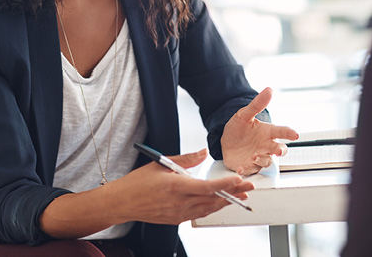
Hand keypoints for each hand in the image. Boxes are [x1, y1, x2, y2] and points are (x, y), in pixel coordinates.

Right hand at [109, 148, 254, 224]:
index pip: (207, 186)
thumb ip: (186, 159)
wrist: (122, 202)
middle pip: (212, 199)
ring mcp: (177, 214)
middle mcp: (178, 203)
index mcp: (175, 187)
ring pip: (208, 209)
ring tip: (241, 196)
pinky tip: (220, 203)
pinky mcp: (175, 220)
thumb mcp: (161, 163)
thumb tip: (203, 152)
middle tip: (249, 187)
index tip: (239, 179)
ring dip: (226, 202)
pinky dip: (211, 208)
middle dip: (233, 193)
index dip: (225, 184)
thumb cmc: (139, 182)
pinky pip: (199, 214)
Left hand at [221, 87, 298, 175]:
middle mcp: (266, 145)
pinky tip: (241, 167)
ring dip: (262, 159)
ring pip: (267, 161)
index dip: (289, 133)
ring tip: (253, 156)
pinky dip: (247, 170)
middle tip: (278, 150)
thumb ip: (257, 104)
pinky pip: (251, 170)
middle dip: (280, 150)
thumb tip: (269, 90)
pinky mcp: (249, 167)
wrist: (225, 141)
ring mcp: (259, 157)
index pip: (282, 131)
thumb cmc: (238, 128)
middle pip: (279, 150)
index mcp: (267, 132)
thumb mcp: (244, 114)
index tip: (295, 135)